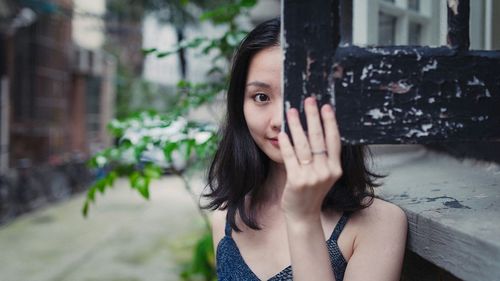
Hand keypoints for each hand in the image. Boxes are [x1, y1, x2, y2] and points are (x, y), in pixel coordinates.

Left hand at [278, 96, 342, 222]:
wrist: (303, 215)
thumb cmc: (312, 192)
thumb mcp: (325, 175)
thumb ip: (324, 157)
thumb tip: (318, 129)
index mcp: (335, 168)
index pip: (334, 140)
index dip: (330, 122)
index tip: (326, 107)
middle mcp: (326, 171)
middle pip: (318, 138)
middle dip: (313, 116)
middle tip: (309, 100)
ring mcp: (311, 176)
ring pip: (303, 145)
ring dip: (296, 125)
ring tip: (291, 111)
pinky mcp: (297, 180)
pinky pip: (290, 157)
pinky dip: (286, 143)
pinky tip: (283, 133)